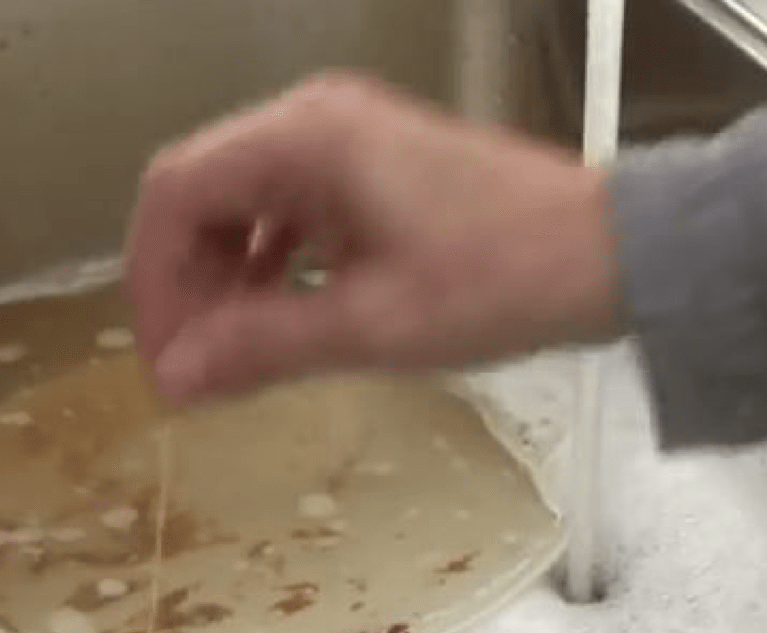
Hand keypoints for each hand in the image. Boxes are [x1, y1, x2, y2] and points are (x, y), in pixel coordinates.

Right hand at [123, 71, 623, 402]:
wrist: (614, 254)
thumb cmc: (502, 280)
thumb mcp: (370, 326)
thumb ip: (260, 347)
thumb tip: (175, 379)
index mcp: (304, 139)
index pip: (174, 193)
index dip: (151, 279)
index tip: (162, 355)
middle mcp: (315, 119)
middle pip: (200, 192)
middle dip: (184, 280)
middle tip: (191, 364)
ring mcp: (346, 136)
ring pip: (241, 200)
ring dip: (223, 273)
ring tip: (228, 351)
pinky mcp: (373, 164)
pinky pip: (288, 206)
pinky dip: (267, 261)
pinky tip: (275, 314)